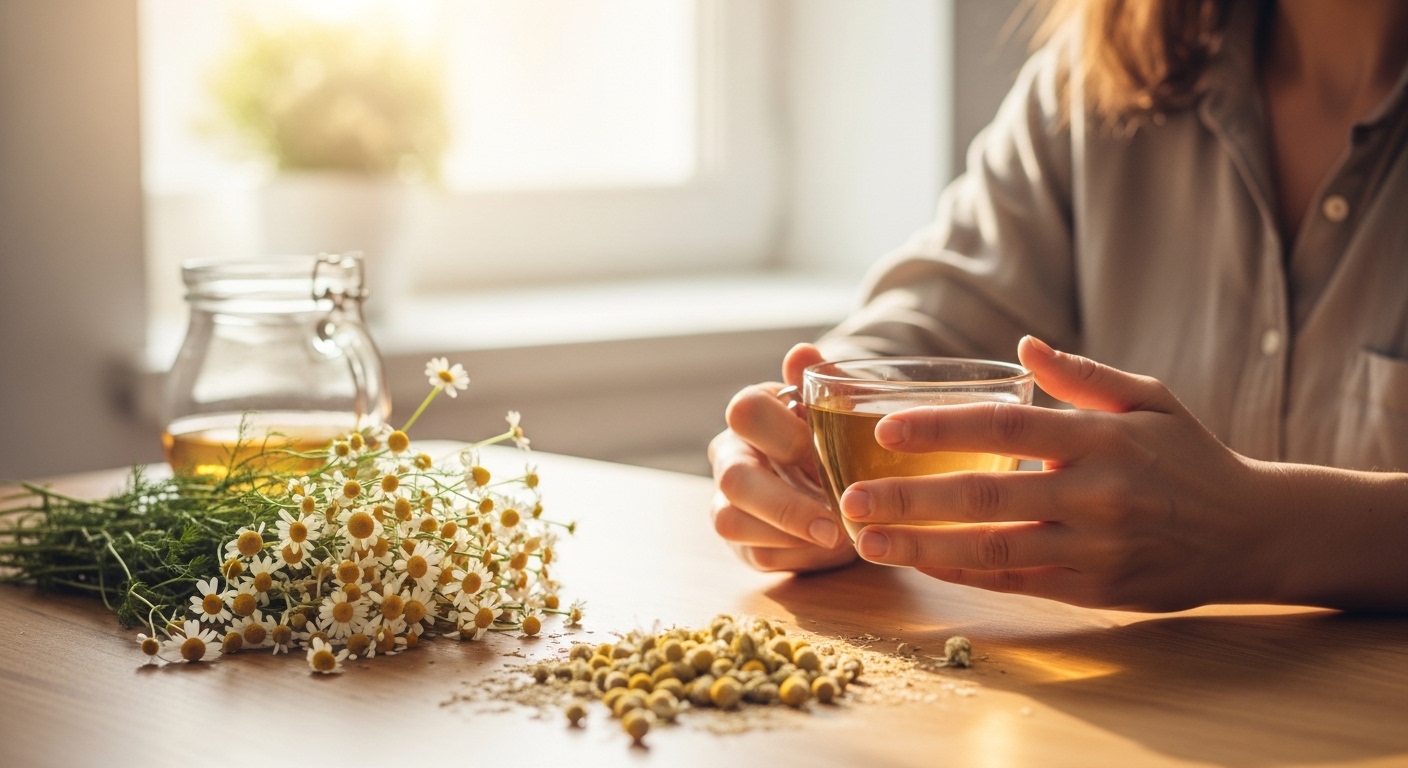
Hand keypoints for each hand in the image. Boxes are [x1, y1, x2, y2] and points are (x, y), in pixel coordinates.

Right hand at [708, 343, 855, 571]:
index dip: (782, 433)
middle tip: (833, 527)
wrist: (834, 478)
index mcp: (751, 415)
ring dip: (787, 535)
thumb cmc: (830, 436)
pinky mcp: (741, 543)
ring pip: (730, 522)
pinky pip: (757, 555)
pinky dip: (795, 555)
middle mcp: (729, 456)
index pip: (745, 410)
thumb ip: (822, 384)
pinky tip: (827, 549)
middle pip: (734, 479)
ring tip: (835, 539)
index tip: (822, 453)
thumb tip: (802, 352)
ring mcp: (728, 501)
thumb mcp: (835, 410)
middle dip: (785, 507)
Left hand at [839, 336, 1287, 611]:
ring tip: (867, 541)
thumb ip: (1084, 375)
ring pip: (995, 549)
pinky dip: (965, 575)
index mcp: (1104, 438)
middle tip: (850, 500)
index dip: (943, 427)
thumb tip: (1023, 343)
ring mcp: (1096, 547)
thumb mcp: (1151, 398)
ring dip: (924, 547)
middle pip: (988, 495)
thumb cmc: (1190, 456)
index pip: (1008, 427)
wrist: (1253, 532)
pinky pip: (1018, 583)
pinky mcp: (1096, 589)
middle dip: (911, 498)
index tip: (884, 428)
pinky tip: (921, 565)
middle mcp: (1097, 494)